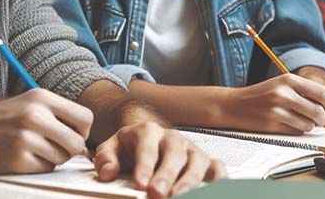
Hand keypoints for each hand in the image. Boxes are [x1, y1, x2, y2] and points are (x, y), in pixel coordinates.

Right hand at [0, 88, 92, 172]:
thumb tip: (87, 134)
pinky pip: (45, 168)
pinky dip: (38, 166)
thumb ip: (57, 114)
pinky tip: (23, 157)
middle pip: (77, 142)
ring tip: (35, 149)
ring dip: (53, 158)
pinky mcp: (17, 158)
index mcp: (41, 97)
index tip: (71, 134)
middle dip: (71, 150)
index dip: (82, 131)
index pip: (85, 117)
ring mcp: (25, 137)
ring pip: (62, 157)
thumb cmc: (1, 120)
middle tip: (56, 148)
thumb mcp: (28, 103)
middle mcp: (34, 115)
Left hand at [93, 122, 225, 198]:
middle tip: (157, 194)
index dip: (145, 165)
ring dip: (189, 180)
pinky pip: (217, 167)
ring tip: (177, 196)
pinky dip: (218, 179)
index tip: (140, 184)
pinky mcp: (204, 161)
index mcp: (148, 131)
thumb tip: (108, 173)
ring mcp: (190, 149)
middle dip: (166, 175)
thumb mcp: (112, 148)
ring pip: (197, 160)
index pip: (147, 146)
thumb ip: (106, 159)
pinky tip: (210, 191)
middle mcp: (172, 138)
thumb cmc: (130, 147)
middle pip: (174, 153)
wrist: (145, 137)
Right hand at [223, 73, 324, 133]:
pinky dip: (296, 130)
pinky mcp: (272, 124)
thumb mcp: (282, 85)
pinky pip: (296, 131)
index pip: (323, 92)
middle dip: (322, 119)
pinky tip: (285, 124)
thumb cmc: (262, 96)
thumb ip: (304, 93)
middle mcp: (284, 93)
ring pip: (309, 124)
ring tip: (296, 119)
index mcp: (289, 79)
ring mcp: (277, 109)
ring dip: (307, 125)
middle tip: (319, 120)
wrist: (234, 105)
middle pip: (319, 111)